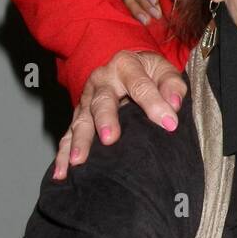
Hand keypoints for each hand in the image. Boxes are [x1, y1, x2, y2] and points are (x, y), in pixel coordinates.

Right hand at [52, 50, 187, 179]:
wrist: (126, 65)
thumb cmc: (149, 72)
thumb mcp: (164, 69)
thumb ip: (172, 84)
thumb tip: (173, 104)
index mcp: (125, 66)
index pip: (140, 85)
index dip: (155, 104)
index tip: (169, 124)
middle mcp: (102, 80)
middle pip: (102, 101)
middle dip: (105, 120)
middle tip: (109, 139)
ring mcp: (87, 99)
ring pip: (81, 120)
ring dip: (79, 141)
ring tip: (78, 160)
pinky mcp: (78, 116)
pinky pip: (67, 135)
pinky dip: (63, 154)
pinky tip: (62, 172)